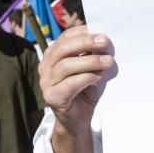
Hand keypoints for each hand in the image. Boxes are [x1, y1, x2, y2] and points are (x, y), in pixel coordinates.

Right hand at [39, 25, 113, 152]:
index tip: (101, 33)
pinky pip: (70, 83)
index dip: (82, 33)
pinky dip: (86, 77)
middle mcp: (45, 67)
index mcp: (52, 55)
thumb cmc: (84, 91)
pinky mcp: (51, 97)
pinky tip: (98, 76)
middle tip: (105, 42)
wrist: (78, 120)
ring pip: (66, 65)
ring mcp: (46, 82)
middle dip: (86, 43)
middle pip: (63, 49)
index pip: (65, 37)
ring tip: (108, 61)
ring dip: (90, 61)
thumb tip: (103, 40)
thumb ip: (92, 54)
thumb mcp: (89, 68)